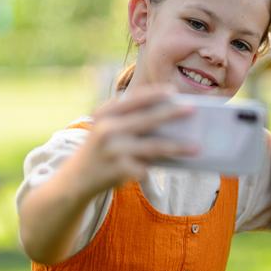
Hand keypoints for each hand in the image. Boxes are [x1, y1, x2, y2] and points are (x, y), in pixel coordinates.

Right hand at [74, 86, 197, 196]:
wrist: (75, 179)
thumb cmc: (102, 148)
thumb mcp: (108, 127)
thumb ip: (130, 119)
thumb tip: (170, 119)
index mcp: (105, 113)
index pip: (133, 99)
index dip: (154, 94)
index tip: (173, 91)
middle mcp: (107, 129)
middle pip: (146, 119)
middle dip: (172, 114)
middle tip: (192, 110)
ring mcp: (112, 150)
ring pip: (152, 147)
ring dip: (177, 147)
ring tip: (196, 147)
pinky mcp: (118, 171)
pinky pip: (147, 167)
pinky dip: (159, 167)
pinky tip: (173, 168)